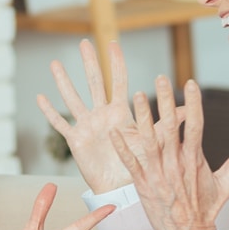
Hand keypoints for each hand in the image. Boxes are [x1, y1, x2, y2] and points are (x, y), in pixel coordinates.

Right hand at [38, 39, 177, 193]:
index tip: (112, 42)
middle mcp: (102, 114)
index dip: (116, 62)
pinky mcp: (75, 140)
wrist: (122, 187)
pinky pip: (60, 124)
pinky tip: (40, 98)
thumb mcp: (154, 140)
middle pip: (94, 83)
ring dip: (64, 81)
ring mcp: (87, 125)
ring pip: (73, 99)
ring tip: (54, 64)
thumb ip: (168, 122)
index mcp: (120, 111)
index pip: (118, 81)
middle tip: (84, 42)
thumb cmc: (139, 163)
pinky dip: (49, 112)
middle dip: (90, 63)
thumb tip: (188, 109)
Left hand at [111, 77, 228, 229]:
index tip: (190, 83)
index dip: (192, 103)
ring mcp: (159, 174)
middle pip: (169, 127)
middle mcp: (176, 163)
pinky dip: (122, 148)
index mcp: (195, 159)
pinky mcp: (144, 185)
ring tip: (136, 95)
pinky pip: (131, 163)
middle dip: (165, 101)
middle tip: (160, 78)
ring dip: (142, 118)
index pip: (195, 125)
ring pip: (148, 140)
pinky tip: (114, 132)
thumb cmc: (207, 210)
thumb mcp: (226, 184)